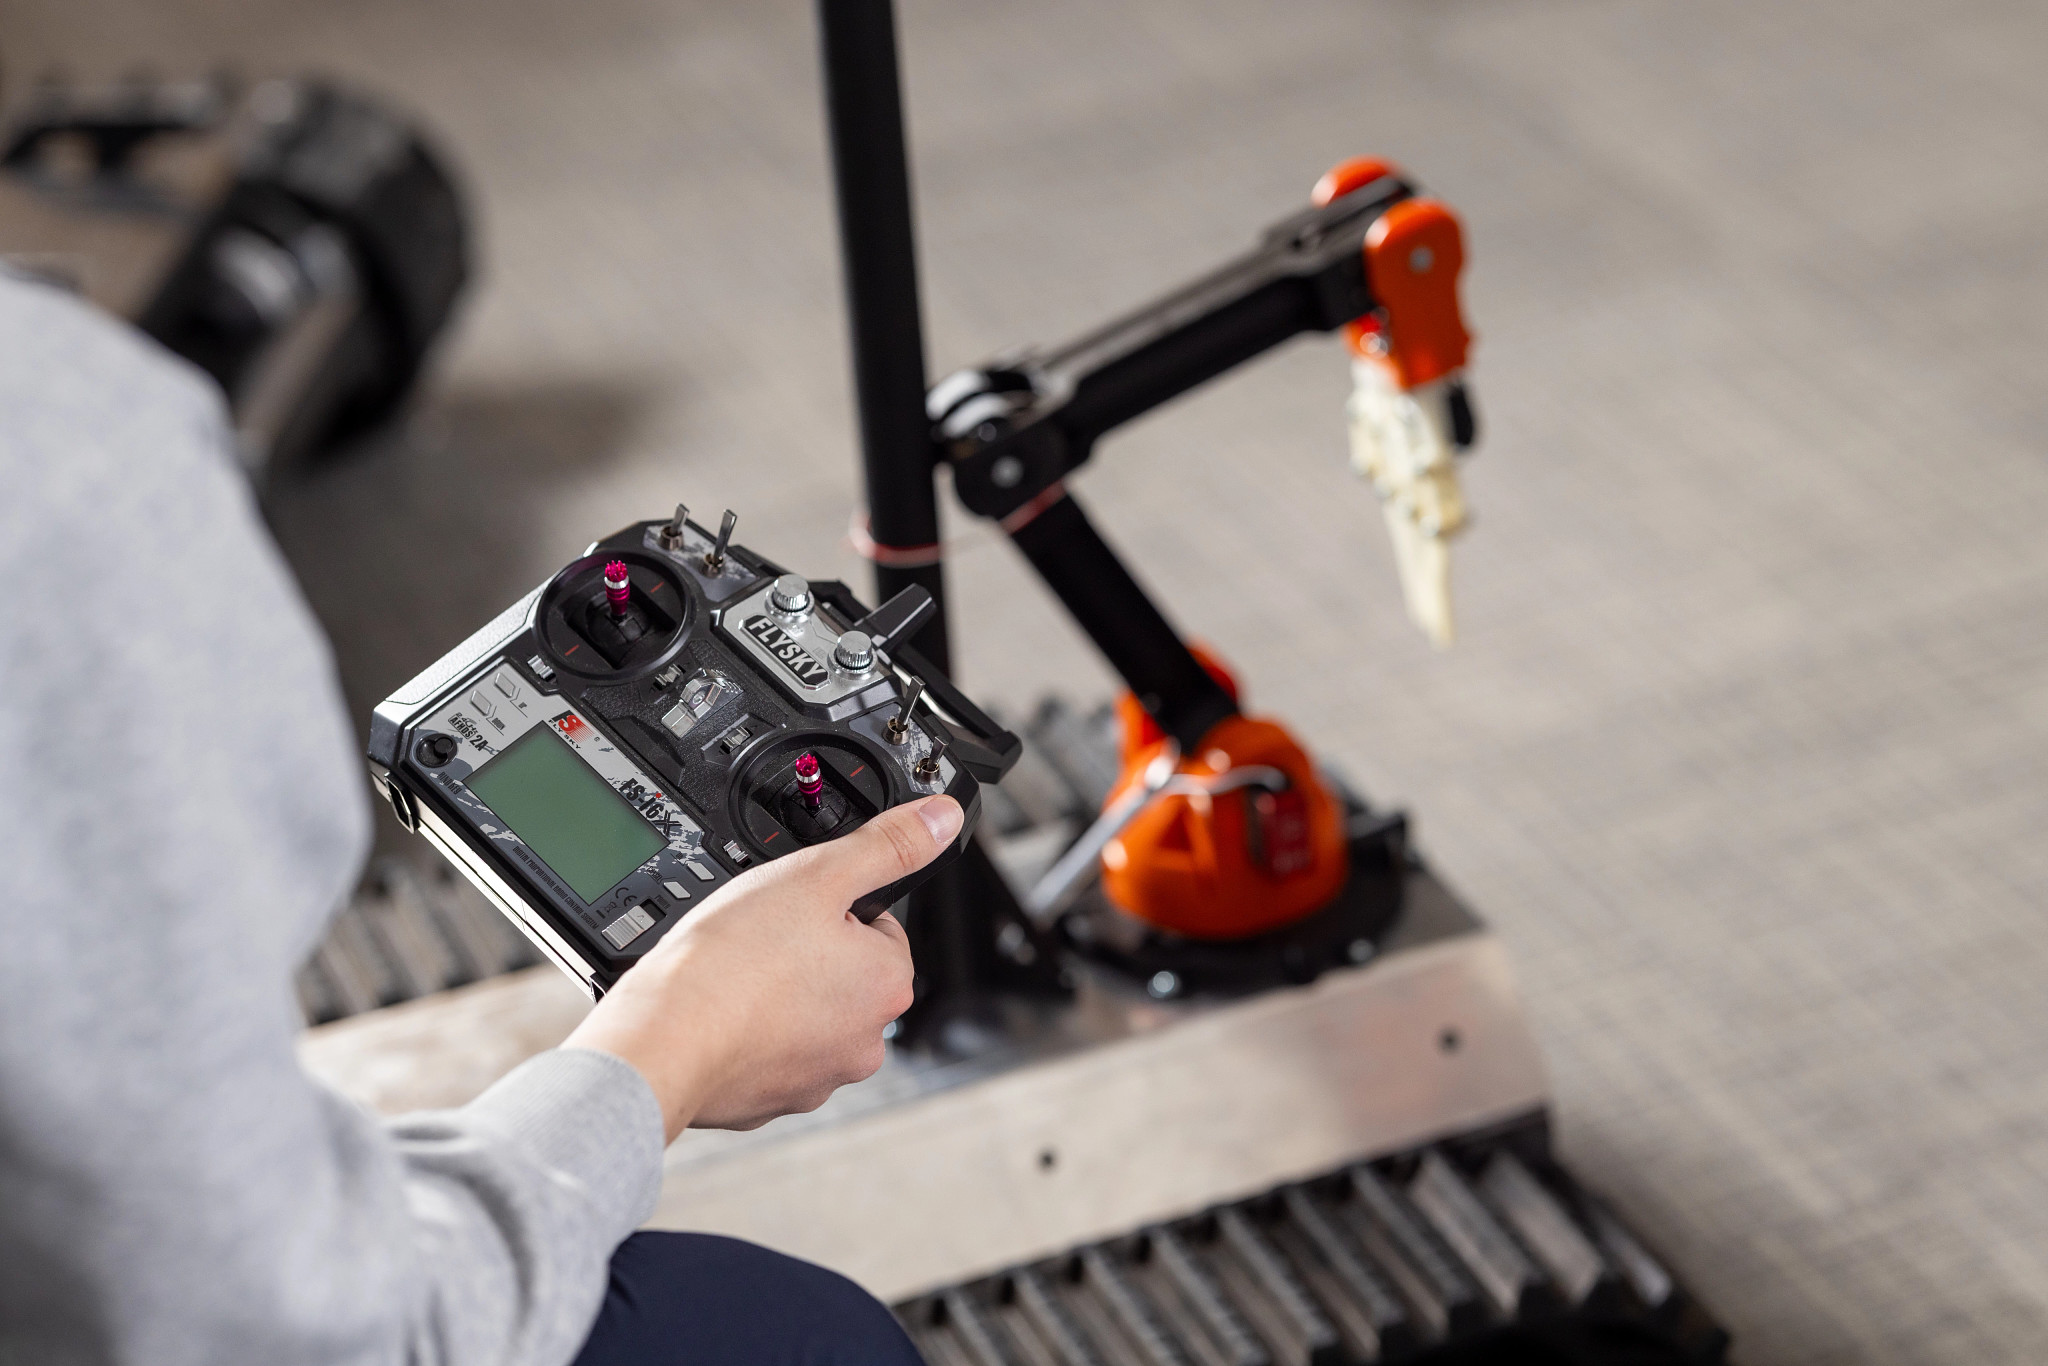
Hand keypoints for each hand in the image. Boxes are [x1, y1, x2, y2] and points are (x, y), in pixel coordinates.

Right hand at [563, 795, 957, 1138]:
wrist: (661, 1041)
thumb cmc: (730, 962)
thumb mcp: (816, 874)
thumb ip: (888, 845)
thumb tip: (941, 819)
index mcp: (888, 985)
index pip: (878, 928)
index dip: (833, 909)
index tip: (794, 910)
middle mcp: (866, 1042)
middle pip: (843, 975)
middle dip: (807, 955)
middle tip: (758, 940)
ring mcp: (818, 1079)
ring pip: (805, 1015)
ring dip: (778, 996)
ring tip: (735, 977)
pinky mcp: (771, 1101)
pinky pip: (767, 1054)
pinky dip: (748, 1035)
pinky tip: (719, 1015)